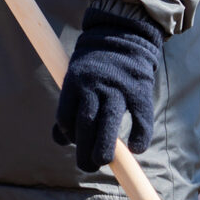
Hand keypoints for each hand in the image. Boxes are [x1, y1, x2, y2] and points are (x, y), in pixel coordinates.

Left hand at [52, 4, 163, 170]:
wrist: (124, 33)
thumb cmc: (94, 62)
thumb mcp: (75, 76)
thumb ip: (68, 106)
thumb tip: (59, 141)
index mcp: (75, 80)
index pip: (65, 117)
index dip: (68, 134)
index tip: (73, 142)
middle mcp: (95, 84)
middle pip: (86, 124)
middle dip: (85, 151)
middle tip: (87, 166)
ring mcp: (119, 87)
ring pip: (110, 124)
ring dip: (105, 150)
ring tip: (103, 163)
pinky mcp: (140, 90)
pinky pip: (140, 119)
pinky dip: (139, 137)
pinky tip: (135, 148)